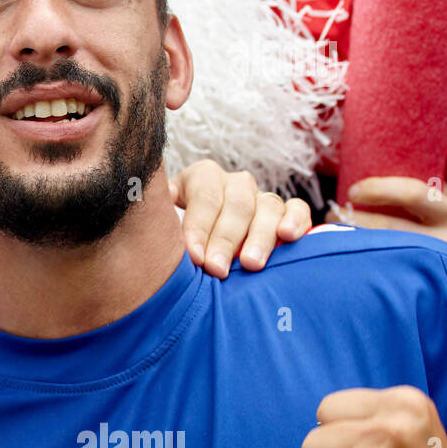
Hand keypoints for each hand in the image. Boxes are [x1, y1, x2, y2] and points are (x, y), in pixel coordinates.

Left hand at [169, 160, 312, 277]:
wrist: (201, 246)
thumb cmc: (175, 237)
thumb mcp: (162, 223)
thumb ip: (158, 217)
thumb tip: (149, 206)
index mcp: (201, 178)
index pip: (203, 197)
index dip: (198, 227)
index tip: (192, 256)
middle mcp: (233, 184)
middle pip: (236, 205)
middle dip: (225, 239)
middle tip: (217, 269)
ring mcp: (261, 196)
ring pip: (268, 207)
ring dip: (260, 237)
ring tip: (250, 264)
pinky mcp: (286, 211)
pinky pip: (297, 209)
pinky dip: (296, 221)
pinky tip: (289, 237)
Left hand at [327, 176, 446, 268]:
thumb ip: (428, 198)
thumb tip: (385, 176)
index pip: (412, 193)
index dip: (377, 189)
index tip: (352, 191)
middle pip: (388, 227)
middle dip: (352, 219)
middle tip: (332, 214)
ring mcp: (436, 268)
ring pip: (382, 252)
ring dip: (350, 242)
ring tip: (332, 235)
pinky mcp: (424, 290)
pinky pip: (385, 276)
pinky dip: (362, 265)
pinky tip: (350, 260)